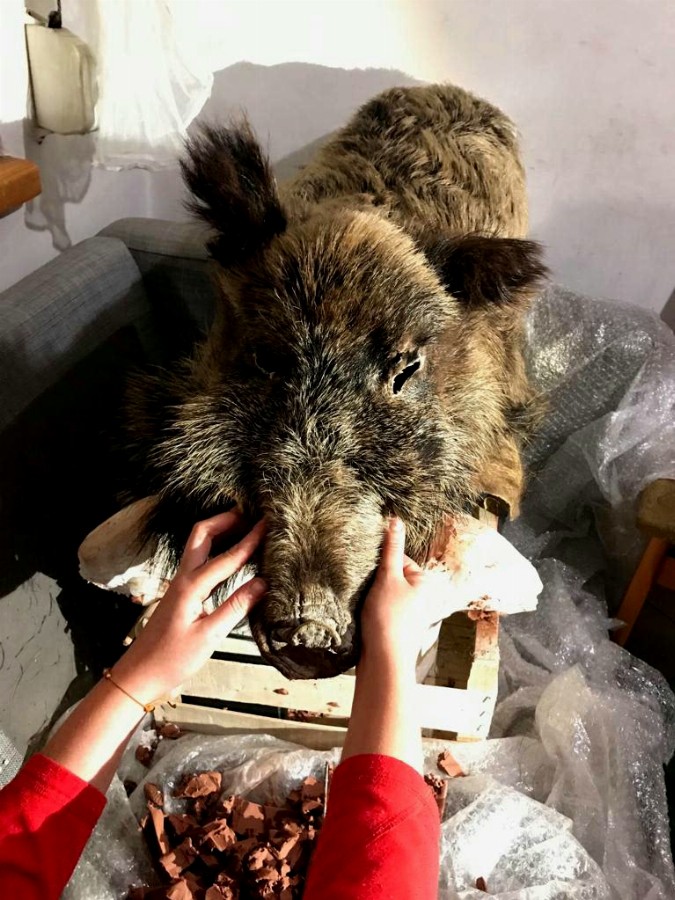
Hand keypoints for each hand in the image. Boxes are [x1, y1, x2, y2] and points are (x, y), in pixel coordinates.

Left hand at [112, 509, 266, 704]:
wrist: (139, 674)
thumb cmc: (171, 659)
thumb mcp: (209, 636)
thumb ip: (236, 607)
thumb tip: (263, 583)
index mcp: (191, 586)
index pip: (227, 557)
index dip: (250, 540)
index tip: (268, 524)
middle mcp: (183, 578)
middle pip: (202, 534)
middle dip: (226, 520)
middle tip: (250, 515)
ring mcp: (180, 584)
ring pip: (198, 545)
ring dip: (220, 531)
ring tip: (244, 526)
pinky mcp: (180, 593)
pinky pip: (199, 560)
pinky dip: (216, 549)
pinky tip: (230, 556)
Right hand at [360, 518, 436, 671]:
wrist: (383, 663)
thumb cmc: (389, 619)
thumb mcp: (388, 577)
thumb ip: (390, 549)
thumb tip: (395, 520)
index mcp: (422, 582)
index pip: (398, 558)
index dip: (380, 562)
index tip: (367, 569)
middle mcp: (417, 596)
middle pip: (389, 575)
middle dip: (373, 579)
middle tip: (362, 587)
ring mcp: (405, 613)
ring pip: (380, 592)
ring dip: (368, 594)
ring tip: (360, 602)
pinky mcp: (392, 626)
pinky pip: (377, 608)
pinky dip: (367, 609)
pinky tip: (359, 614)